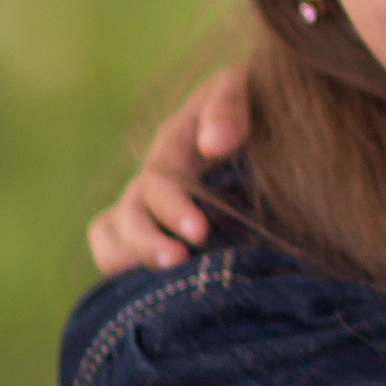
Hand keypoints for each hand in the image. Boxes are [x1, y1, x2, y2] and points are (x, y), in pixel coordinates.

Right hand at [86, 63, 250, 276]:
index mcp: (175, 144)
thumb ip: (229, 108)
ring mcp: (151, 206)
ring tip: (159, 283)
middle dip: (147, 242)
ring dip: (128, 259)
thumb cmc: (263, 102)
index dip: (172, 209)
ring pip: (111, 235)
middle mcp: (157, 178)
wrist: (274, 120)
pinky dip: (122, 274)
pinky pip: (115, 250)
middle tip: (177, 261)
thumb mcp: (247, 89)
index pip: (159, 181)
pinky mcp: (159, 231)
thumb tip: (213, 146)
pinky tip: (153, 296)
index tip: (198, 232)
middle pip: (129, 214)